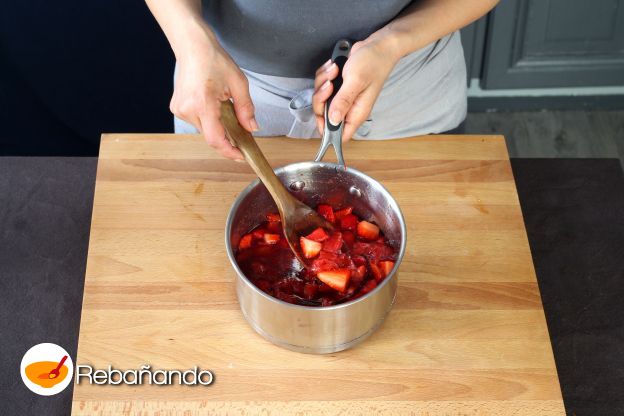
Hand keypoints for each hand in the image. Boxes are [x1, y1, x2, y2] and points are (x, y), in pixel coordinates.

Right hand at [170, 26, 257, 159]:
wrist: (192, 46)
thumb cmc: (213, 59)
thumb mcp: (239, 83)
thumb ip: (246, 109)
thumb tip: (251, 128)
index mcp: (203, 104)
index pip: (215, 139)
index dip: (229, 151)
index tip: (241, 155)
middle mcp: (188, 110)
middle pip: (211, 136)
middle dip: (227, 136)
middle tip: (241, 127)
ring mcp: (180, 110)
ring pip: (205, 130)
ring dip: (218, 125)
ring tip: (223, 106)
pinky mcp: (177, 109)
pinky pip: (198, 122)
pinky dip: (209, 119)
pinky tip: (212, 103)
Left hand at [312, 36, 399, 140]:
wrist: (378, 45)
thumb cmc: (372, 63)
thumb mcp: (356, 81)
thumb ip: (343, 101)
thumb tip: (332, 121)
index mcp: (356, 113)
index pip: (340, 135)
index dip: (327, 130)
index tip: (320, 115)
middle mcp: (349, 107)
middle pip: (324, 115)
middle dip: (321, 98)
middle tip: (330, 84)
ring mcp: (343, 96)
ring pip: (321, 98)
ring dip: (323, 82)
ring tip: (335, 70)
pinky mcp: (338, 86)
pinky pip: (322, 85)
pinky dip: (324, 74)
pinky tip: (334, 66)